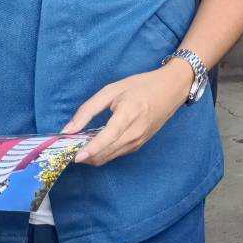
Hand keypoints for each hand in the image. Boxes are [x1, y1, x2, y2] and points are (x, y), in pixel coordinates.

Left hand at [62, 62, 193, 165]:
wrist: (173, 89)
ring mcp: (139, 141)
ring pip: (109, 157)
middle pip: (105, 153)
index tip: (75, 157)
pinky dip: (103, 152)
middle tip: (69, 146)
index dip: (91, 149)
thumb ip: (88, 110)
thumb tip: (68, 130)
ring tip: (80, 144)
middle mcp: (135, 132)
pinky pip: (116, 154)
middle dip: (85, 155)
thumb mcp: (112, 89)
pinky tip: (96, 142)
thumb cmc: (142, 85)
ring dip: (92, 155)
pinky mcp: (139, 145)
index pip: (108, 137)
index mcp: (129, 113)